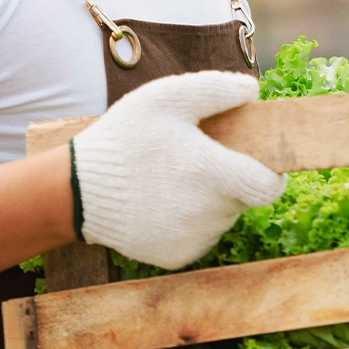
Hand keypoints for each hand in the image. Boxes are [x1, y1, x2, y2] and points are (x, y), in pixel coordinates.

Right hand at [70, 70, 286, 268]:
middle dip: (231, 179)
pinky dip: (190, 220)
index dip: (271, 174)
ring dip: (210, 200)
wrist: (76, 191)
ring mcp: (192, 240)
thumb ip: (215, 90)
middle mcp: (209, 215)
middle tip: (199, 159)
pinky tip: (162, 201)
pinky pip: (199, 236)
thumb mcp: (167, 98)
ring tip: (173, 178)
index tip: (258, 161)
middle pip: (243, 199)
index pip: (269, 188)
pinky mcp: (175, 258)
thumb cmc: (125, 138)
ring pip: (222, 218)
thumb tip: (253, 90)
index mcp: (214, 175)